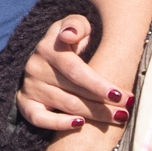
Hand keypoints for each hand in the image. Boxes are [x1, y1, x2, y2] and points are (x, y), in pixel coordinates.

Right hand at [18, 16, 129, 135]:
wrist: (47, 52)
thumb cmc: (71, 40)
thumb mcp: (75, 25)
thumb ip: (76, 25)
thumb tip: (70, 35)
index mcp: (49, 48)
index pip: (76, 71)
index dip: (98, 84)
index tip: (120, 95)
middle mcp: (36, 68)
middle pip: (74, 92)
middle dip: (103, 105)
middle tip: (126, 112)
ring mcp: (30, 87)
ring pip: (65, 106)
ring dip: (93, 116)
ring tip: (117, 119)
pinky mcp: (25, 103)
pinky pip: (39, 119)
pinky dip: (58, 124)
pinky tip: (79, 124)